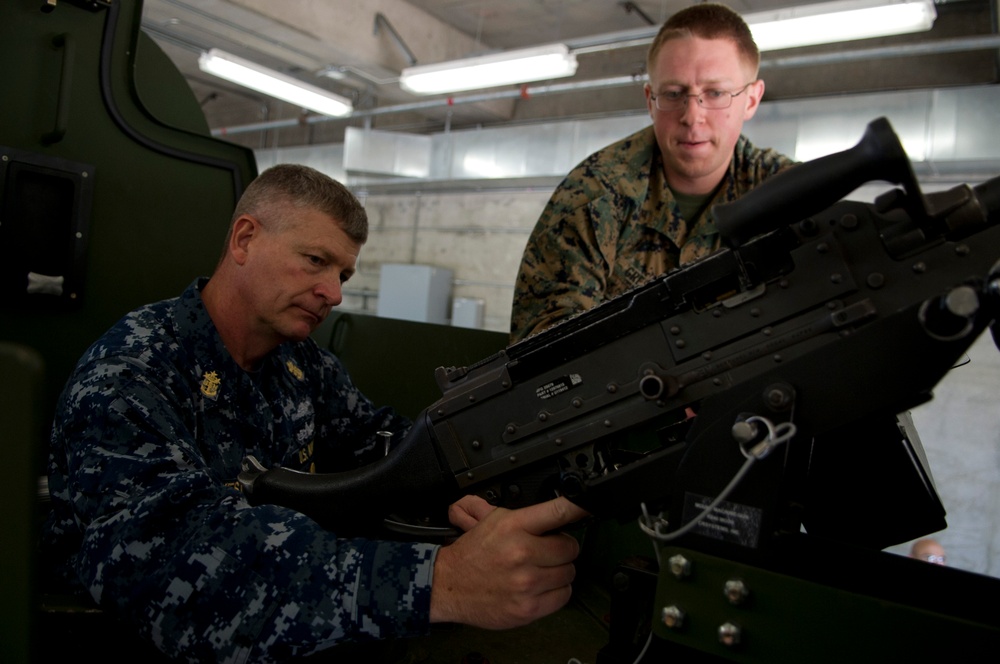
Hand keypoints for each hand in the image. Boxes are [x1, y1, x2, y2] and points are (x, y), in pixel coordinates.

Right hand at [429, 495, 588, 628]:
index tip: (588, 505)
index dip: (578, 507)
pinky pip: (563, 596)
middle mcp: (521, 552)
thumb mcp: (490, 520)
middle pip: (570, 547)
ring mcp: (526, 582)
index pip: (557, 512)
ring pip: (569, 572)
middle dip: (561, 548)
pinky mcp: (528, 607)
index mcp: (513, 525)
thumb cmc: (471, 554)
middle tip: (546, 551)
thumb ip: (520, 510)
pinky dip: (555, 592)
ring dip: (558, 571)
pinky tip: (539, 587)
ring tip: (539, 570)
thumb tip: (552, 501)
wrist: (447, 585)